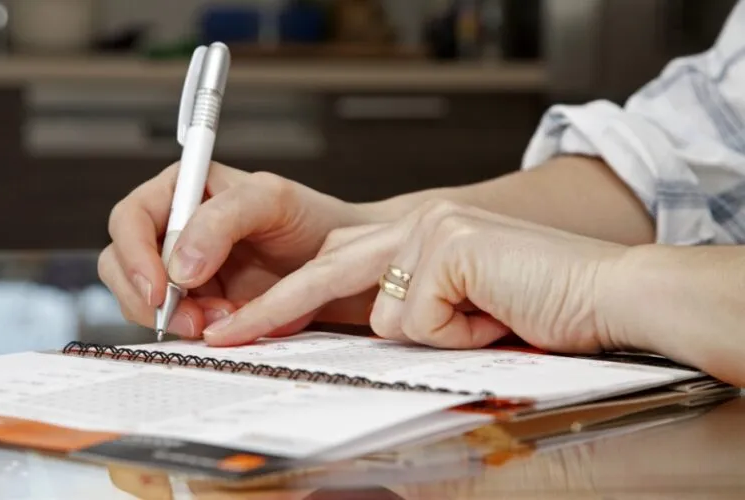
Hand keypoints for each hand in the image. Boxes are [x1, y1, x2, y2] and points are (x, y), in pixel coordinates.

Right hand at [98, 163, 369, 338]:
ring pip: (142, 298)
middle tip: (191, 317)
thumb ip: (222, 218)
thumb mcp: (271, 200)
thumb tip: (180, 263)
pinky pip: (172, 321)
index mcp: (182, 190)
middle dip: (150, 296)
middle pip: (122, 263)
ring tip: (221, 318)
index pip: (130, 218)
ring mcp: (182, 269)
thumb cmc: (309, 219)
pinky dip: (192, 329)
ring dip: (175, 316)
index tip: (161, 287)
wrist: (339, 261)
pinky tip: (226, 323)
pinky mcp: (197, 302)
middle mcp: (173, 228)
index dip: (135, 254)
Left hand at [202, 200, 630, 353]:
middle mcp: (419, 219)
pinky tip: (496, 317)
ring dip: (436, 335)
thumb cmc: (540, 306)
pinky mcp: (450, 246)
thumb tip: (374, 326)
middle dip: (274, 310)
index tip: (249, 326)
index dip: (291, 296)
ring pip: (384, 311)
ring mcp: (433, 227)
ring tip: (487, 320)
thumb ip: (412, 305)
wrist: (608, 295)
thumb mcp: (461, 307)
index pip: (338, 259)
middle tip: (229, 337)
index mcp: (417, 231)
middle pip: (326, 269)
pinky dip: (459, 336)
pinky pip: (422, 320)